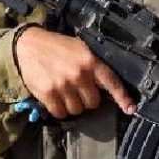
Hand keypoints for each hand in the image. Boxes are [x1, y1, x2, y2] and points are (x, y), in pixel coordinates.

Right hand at [14, 26, 135, 118]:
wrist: (28, 45)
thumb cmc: (56, 47)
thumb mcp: (79, 49)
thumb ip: (93, 65)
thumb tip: (106, 87)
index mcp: (90, 61)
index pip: (111, 82)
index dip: (122, 97)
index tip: (130, 109)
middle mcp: (79, 74)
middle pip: (93, 103)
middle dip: (86, 99)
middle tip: (77, 90)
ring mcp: (63, 85)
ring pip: (77, 110)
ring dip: (72, 105)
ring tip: (64, 92)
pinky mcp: (48, 93)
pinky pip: (60, 113)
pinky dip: (58, 109)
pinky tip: (54, 98)